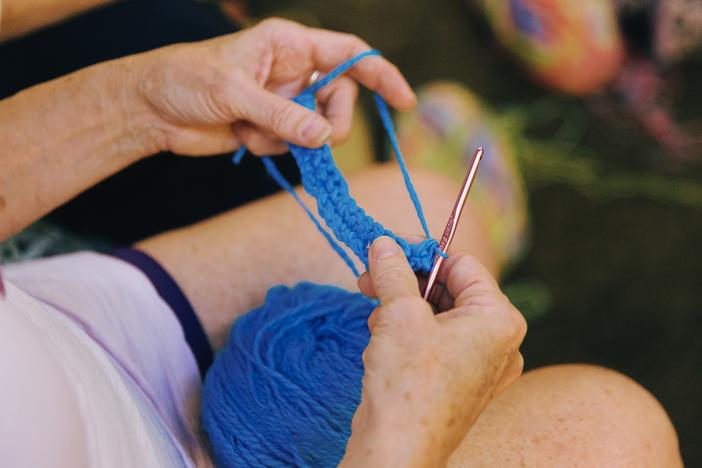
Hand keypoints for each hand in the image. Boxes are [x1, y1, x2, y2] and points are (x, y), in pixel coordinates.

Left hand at [130, 18, 415, 156]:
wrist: (151, 110)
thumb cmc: (185, 80)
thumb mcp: (234, 93)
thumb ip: (283, 116)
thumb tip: (325, 139)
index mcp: (290, 44)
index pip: (350, 54)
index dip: (381, 74)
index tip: (405, 102)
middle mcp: (294, 71)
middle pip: (340, 100)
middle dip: (329, 124)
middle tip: (314, 140)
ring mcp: (285, 102)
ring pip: (318, 129)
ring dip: (292, 140)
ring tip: (254, 130)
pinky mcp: (273, 128)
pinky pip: (294, 146)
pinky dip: (273, 148)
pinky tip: (242, 136)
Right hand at [342, 237, 525, 466]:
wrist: (398, 450)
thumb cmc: (408, 382)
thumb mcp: (399, 313)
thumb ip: (393, 270)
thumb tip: (383, 243)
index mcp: (500, 319)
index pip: (463, 265)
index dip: (422, 253)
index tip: (387, 249)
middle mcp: (499, 342)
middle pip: (451, 289)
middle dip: (407, 282)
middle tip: (369, 277)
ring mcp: (480, 366)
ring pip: (439, 315)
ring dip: (403, 307)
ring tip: (375, 316)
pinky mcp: (459, 383)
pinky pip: (436, 342)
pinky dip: (409, 333)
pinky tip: (383, 338)